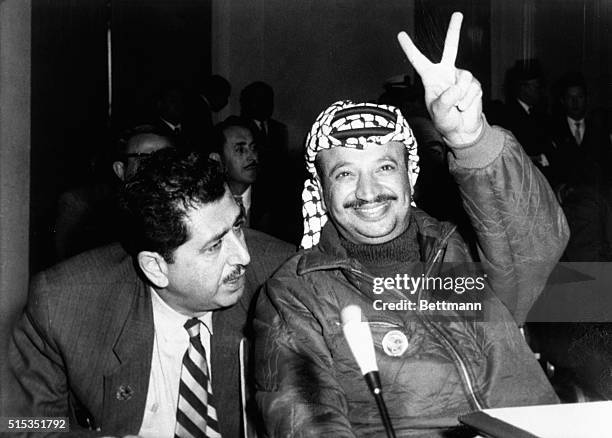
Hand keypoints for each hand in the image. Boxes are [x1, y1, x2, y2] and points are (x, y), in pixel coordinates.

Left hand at [398, 12, 482, 144]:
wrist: (462, 130)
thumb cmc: (445, 121)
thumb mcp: (439, 113)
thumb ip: (445, 100)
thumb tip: (457, 87)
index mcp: (430, 78)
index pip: (418, 60)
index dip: (409, 48)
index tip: (401, 35)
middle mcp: (446, 73)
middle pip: (451, 47)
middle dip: (454, 30)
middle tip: (458, 14)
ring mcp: (460, 77)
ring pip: (464, 78)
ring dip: (461, 96)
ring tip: (457, 107)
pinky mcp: (473, 84)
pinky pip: (473, 87)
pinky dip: (469, 100)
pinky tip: (465, 107)